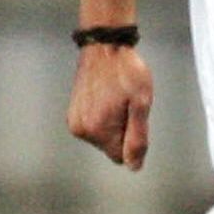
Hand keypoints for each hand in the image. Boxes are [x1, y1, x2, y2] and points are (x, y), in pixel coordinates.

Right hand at [67, 45, 151, 170]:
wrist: (105, 47)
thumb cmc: (126, 71)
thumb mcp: (141, 103)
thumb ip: (137, 138)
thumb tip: (134, 166)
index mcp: (99, 130)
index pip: (121, 157)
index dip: (132, 139)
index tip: (131, 115)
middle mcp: (82, 130)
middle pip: (111, 148)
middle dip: (122, 131)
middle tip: (125, 104)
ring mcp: (75, 122)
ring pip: (102, 138)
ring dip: (112, 123)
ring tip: (115, 97)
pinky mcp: (72, 115)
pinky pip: (94, 128)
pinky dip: (102, 117)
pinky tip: (106, 97)